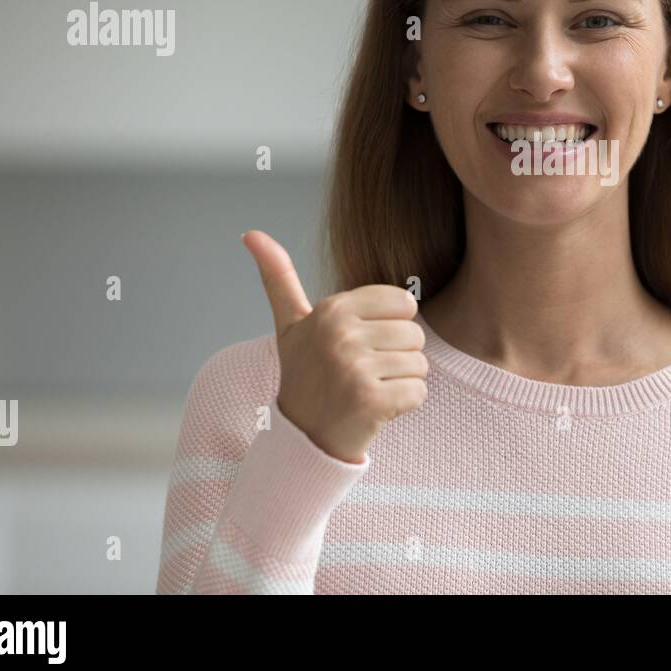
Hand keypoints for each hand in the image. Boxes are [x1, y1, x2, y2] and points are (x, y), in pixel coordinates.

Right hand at [240, 230, 427, 463]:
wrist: (301, 438)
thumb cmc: (304, 375)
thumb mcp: (290, 325)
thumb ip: (278, 277)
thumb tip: (250, 232)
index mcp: (331, 310)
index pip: (404, 303)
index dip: (392, 327)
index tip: (362, 345)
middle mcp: (341, 335)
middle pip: (415, 333)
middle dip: (398, 356)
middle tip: (364, 373)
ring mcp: (355, 369)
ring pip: (420, 363)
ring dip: (402, 381)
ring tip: (368, 390)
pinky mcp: (371, 401)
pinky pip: (419, 392)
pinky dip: (405, 405)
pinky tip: (376, 410)